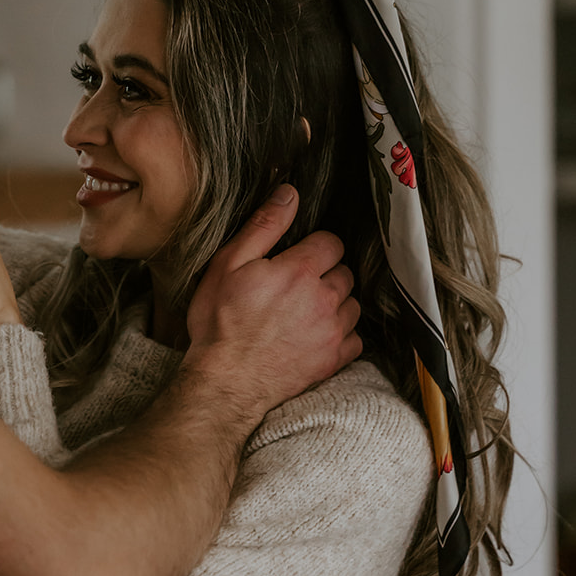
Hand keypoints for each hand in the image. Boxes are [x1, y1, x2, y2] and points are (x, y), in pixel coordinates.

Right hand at [186, 185, 361, 419]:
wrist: (225, 381)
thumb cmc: (220, 322)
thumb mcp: (228, 264)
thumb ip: (264, 226)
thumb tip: (289, 194)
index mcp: (300, 270)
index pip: (332, 242)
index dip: (314, 247)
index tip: (296, 259)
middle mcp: (324, 298)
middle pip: (345, 273)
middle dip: (326, 274)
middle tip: (297, 286)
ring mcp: (333, 331)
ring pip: (353, 304)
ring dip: (336, 304)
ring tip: (306, 311)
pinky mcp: (334, 360)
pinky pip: (355, 339)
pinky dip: (341, 335)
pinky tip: (317, 335)